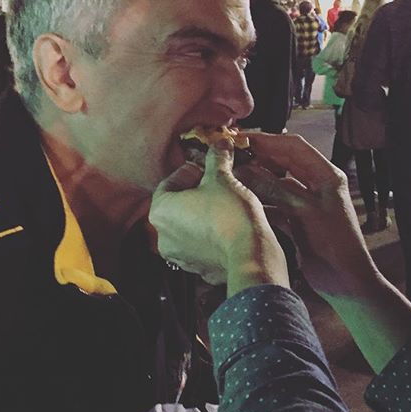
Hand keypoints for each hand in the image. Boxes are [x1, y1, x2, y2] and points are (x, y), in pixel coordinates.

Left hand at [149, 139, 287, 295]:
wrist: (250, 254)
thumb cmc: (230, 216)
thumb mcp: (223, 178)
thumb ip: (217, 158)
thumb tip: (220, 144)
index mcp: (161, 210)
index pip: (170, 181)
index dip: (191, 171)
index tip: (207, 168)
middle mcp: (163, 235)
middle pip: (178, 204)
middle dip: (198, 192)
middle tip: (218, 183)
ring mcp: (180, 255)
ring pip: (189, 225)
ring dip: (204, 213)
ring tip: (225, 204)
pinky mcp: (198, 267)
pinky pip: (201, 244)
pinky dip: (211, 234)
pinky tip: (229, 225)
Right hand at [234, 133, 381, 297]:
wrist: (346, 281)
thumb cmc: (334, 244)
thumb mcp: (302, 211)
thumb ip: (274, 189)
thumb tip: (246, 170)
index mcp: (327, 175)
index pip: (295, 147)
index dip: (268, 140)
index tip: (243, 138)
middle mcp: (319, 184)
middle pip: (285, 163)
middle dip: (260, 157)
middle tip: (234, 154)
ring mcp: (308, 202)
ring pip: (279, 183)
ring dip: (259, 179)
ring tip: (235, 175)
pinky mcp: (300, 220)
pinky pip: (277, 203)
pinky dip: (262, 201)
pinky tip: (245, 200)